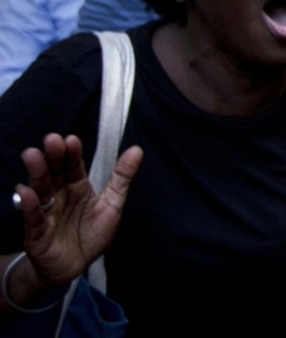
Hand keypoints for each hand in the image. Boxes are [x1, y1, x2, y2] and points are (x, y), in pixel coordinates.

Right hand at [15, 134, 142, 289]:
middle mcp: (59, 195)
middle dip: (52, 156)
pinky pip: (32, 217)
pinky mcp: (37, 232)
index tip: (71, 139)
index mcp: (77, 186)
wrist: (75, 266)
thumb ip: (122, 177)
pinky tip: (27, 192)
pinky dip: (29, 205)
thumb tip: (137, 149)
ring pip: (40, 189)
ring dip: (37, 173)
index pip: (73, 165)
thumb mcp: (112, 204)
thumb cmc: (92, 233)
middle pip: (54, 172)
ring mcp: (46, 211)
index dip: (71, 153)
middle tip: (52, 140)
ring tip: (33, 156)